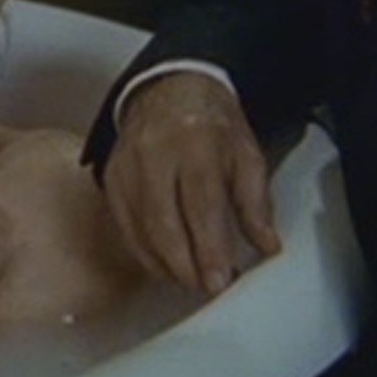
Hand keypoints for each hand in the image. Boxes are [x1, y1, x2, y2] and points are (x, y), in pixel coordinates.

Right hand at [104, 72, 279, 293]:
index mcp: (196, 143)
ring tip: (191, 279)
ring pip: (141, 230)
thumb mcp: (246, 153)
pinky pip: (124, 227)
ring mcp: (128, 167)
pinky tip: (165, 265)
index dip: (210, 248)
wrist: (168, 90)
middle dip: (186, 266)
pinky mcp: (111, 179)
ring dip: (166, 265)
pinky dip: (145, 253)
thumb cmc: (210, 122)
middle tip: (207, 287)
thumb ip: (256, 202)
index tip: (220, 279)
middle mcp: (155, 154)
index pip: (201, 205)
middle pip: (165, 223)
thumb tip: (265, 245)